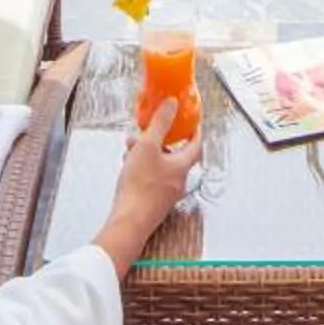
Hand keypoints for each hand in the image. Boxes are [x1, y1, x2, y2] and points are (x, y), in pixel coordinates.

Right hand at [93, 103, 202, 280]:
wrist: (129, 220)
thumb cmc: (140, 186)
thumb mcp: (148, 146)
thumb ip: (160, 123)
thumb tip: (172, 104)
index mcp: (182, 166)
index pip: (196, 144)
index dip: (194, 131)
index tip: (192, 122)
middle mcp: (178, 180)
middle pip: (174, 154)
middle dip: (160, 140)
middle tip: (149, 132)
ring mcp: (166, 192)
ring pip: (160, 166)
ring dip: (147, 154)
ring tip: (130, 148)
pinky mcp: (153, 201)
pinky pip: (151, 178)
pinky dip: (142, 167)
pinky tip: (127, 166)